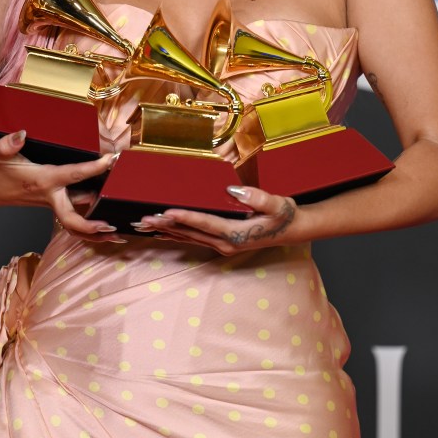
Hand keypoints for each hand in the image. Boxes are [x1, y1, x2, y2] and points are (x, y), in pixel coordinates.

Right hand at [0, 130, 124, 241]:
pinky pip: (74, 220)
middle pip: (72, 219)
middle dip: (91, 226)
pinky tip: (105, 230)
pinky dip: (88, 228)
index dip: (92, 168)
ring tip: (118, 236)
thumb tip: (21, 134)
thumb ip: (8, 144)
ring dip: (95, 233)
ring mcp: (53, 204)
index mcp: (44, 180)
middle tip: (111, 227)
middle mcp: (51, 196)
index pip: (72, 175)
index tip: (110, 159)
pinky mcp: (55, 206)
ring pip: (75, 224)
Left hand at [133, 185, 296, 254]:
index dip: (185, 217)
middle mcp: (226, 243)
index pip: (205, 223)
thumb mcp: (278, 204)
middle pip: (191, 233)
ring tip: (145, 226)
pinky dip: (177, 234)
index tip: (166, 212)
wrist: (293, 230)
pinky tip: (164, 232)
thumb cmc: (284, 215)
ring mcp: (222, 246)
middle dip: (167, 226)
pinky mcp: (221, 243)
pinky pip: (194, 239)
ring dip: (167, 231)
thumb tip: (233, 191)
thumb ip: (258, 198)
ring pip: (189, 237)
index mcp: (236, 234)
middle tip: (144, 219)